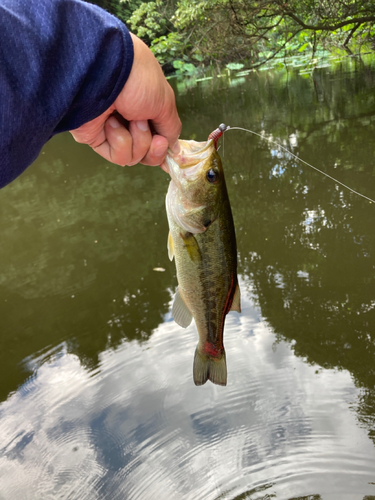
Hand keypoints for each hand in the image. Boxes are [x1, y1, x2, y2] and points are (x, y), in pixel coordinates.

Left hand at [70, 33, 180, 166]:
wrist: (104, 73)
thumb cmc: (139, 81)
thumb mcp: (165, 103)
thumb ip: (171, 128)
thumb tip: (174, 148)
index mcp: (147, 107)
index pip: (157, 137)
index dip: (163, 147)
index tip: (168, 151)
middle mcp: (130, 119)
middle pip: (147, 153)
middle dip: (154, 149)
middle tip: (157, 140)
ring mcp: (113, 130)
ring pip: (135, 156)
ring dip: (139, 140)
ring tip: (132, 120)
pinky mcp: (97, 139)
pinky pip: (118, 156)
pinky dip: (120, 142)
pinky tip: (111, 124)